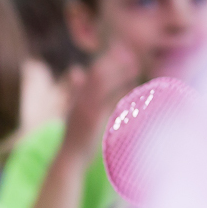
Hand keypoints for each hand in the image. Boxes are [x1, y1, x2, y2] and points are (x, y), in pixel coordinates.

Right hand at [62, 40, 139, 157]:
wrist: (70, 157)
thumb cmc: (75, 135)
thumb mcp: (73, 109)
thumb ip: (76, 89)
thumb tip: (76, 69)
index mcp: (77, 96)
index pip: (93, 71)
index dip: (108, 59)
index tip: (122, 50)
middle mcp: (80, 100)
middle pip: (98, 73)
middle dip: (115, 62)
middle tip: (133, 56)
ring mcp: (85, 109)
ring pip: (102, 84)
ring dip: (120, 73)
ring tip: (136, 67)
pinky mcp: (92, 119)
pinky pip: (108, 101)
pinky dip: (121, 93)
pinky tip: (132, 89)